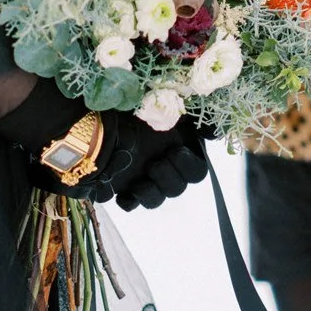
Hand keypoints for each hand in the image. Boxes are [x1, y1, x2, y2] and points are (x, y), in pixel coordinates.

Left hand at [88, 115, 210, 210]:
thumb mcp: (165, 106)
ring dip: (151, 193)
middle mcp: (163, 164)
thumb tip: (213, 135)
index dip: (188, 166)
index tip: (174, 151)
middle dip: (168, 178)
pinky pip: (130, 204)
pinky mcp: (122, 183)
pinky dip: (128, 200)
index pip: (197, 171)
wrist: (98, 113)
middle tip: (154, 164)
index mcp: (178, 147)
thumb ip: (191, 118)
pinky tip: (124, 191)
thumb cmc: (135, 105)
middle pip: (178, 188)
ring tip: (139, 181)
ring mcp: (143, 176)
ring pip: (156, 200)